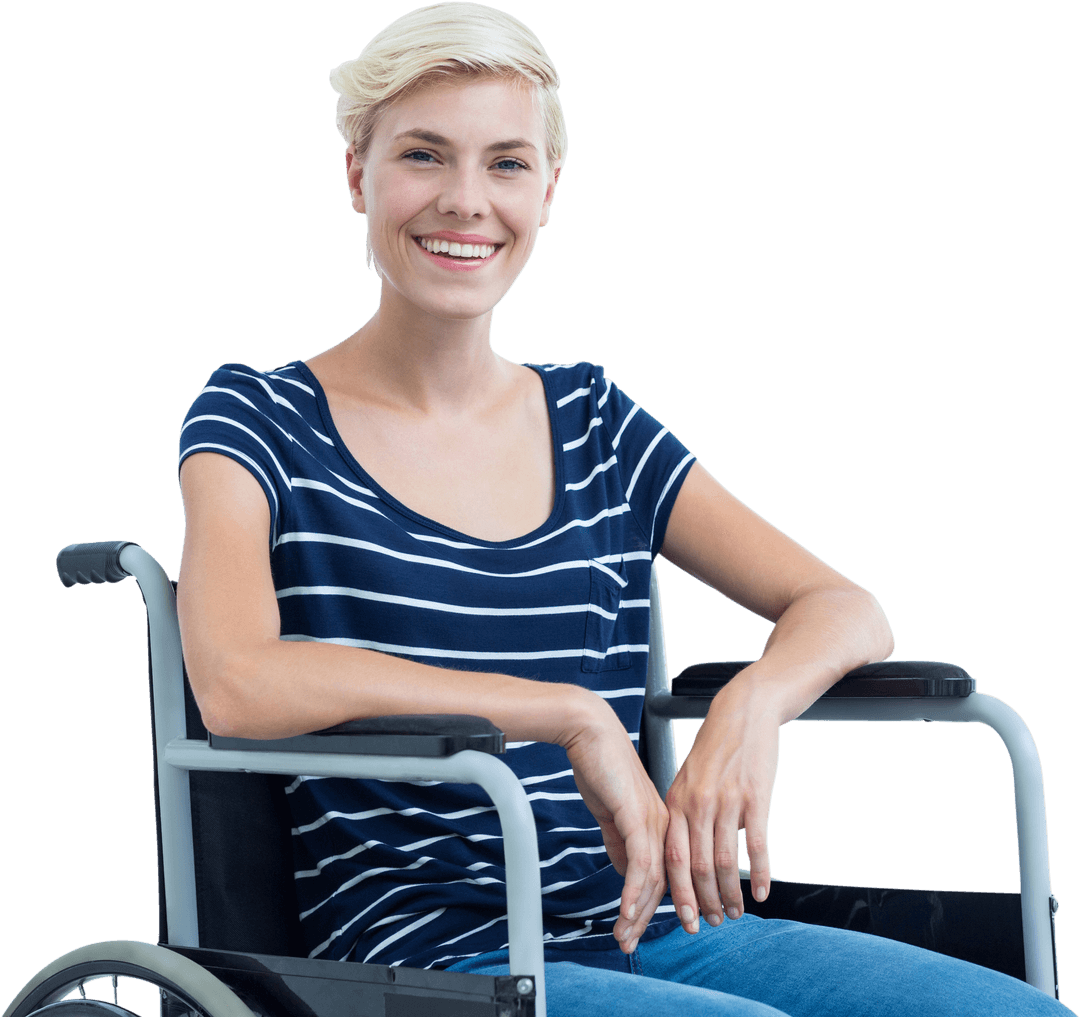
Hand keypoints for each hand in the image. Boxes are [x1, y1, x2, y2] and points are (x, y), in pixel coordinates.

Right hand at [562, 705, 669, 952]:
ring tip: (624, 937)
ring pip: (654, 879)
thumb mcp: (612, 811)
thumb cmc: (600, 765)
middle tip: (632, 945)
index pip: (666, 873)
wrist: (591, 733)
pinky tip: (625, 911)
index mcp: (661, 822)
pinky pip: (640, 863)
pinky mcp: (637, 817)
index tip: (642, 930)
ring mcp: (653, 821)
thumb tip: (626, 871)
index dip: (656, 905)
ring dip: (637, 913)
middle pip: (664, 883)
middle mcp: (664, 824)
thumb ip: (621, 842)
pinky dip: (633, 891)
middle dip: (647, 918)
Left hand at [663, 677, 780, 933]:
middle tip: (714, 922)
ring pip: (726, 862)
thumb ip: (683, 813)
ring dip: (732, 894)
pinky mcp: (755, 798)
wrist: (743, 713)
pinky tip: (763, 892)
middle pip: (698, 867)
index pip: (672, 859)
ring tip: (737, 912)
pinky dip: (760, 874)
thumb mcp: (688, 778)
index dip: (678, 893)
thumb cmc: (716, 748)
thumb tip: (680, 853)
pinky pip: (757, 846)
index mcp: (676, 801)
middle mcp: (697, 804)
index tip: (684, 917)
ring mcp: (726, 802)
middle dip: (705, 902)